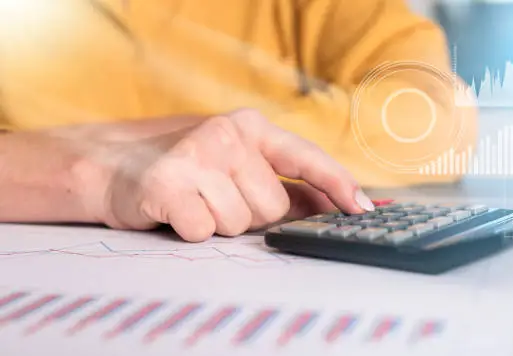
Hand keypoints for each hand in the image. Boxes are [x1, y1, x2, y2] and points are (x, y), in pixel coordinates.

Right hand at [75, 109, 374, 241]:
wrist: (116, 167)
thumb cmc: (190, 170)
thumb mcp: (240, 164)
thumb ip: (286, 182)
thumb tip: (337, 203)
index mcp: (250, 127)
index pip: (306, 157)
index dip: (339, 184)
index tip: (363, 209)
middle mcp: (226, 135)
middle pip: (273, 206)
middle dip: (252, 214)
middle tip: (219, 197)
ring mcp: (196, 157)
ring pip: (241, 223)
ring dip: (221, 223)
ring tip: (198, 202)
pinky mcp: (168, 185)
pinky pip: (205, 231)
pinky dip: (193, 230)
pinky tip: (178, 211)